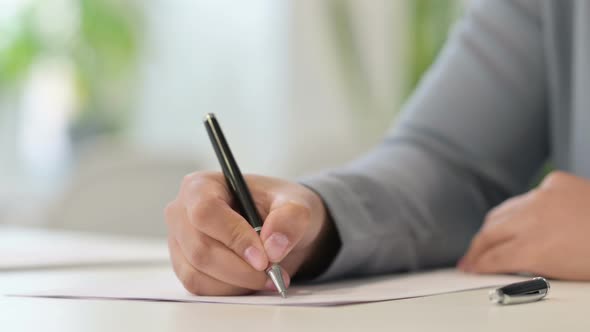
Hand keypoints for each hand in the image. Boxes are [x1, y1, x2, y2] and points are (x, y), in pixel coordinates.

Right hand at [165, 172, 334, 294]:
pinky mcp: (184, 266)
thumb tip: (273, 245)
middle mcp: (182, 213)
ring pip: (198, 273)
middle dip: (240, 269)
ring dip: (237, 283)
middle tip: (272, 273)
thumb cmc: (279, 209)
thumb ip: (290, 219)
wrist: (278, 228)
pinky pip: (199, 287)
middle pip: (200, 249)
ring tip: (268, 278)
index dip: (234, 237)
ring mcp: (180, 242)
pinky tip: (250, 282)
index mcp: (202, 186)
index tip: (263, 257)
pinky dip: (229, 291)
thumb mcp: (296, 205)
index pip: (206, 212)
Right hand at [458, 171, 589, 279]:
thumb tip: (514, 267)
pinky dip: (522, 208)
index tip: (470, 269)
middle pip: (489, 232)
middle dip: (476, 248)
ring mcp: (543, 197)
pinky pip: (528, 195)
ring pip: (502, 210)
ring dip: (492, 226)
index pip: (492, 257)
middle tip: (470, 258)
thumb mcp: (567, 275)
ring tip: (488, 237)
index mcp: (535, 248)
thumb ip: (533, 266)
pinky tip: (523, 216)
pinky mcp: (556, 182)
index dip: (477, 265)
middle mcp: (533, 219)